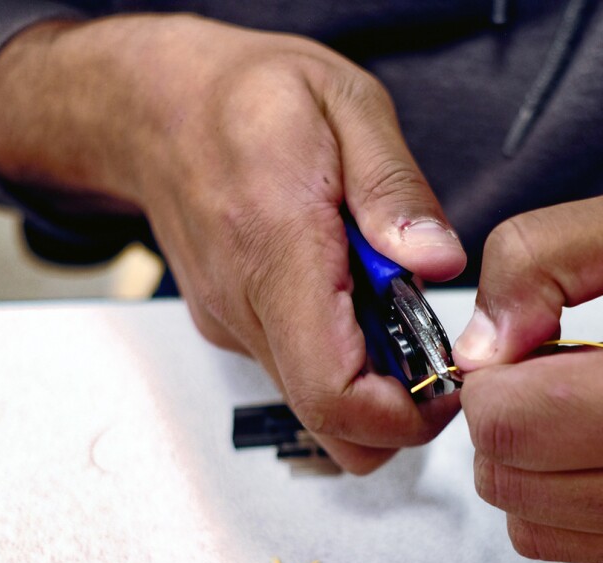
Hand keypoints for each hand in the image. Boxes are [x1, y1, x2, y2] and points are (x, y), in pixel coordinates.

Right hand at [0, 15, 464, 472]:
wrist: (153, 104)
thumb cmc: (244, 97)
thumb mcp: (345, 103)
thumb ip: (395, 188)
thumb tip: (438, 260)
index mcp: (278, 248)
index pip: (333, 390)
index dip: (405, 413)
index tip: (449, 382)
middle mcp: (247, 304)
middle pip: (331, 425)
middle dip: (401, 411)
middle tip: (433, 346)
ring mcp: (236, 326)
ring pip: (318, 408)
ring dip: (376, 378)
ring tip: (391, 300)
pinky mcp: (236, 330)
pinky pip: (299, 372)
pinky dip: (344, 354)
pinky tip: (351, 292)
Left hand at [452, 159, 602, 562]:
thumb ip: (544, 259)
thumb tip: (475, 344)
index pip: (519, 426)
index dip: (487, 372)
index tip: (519, 328)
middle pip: (515, 484)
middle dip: (503, 413)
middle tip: (550, 352)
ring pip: (536, 526)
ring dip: (531, 457)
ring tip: (587, 389)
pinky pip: (581, 544)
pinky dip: (563, 489)